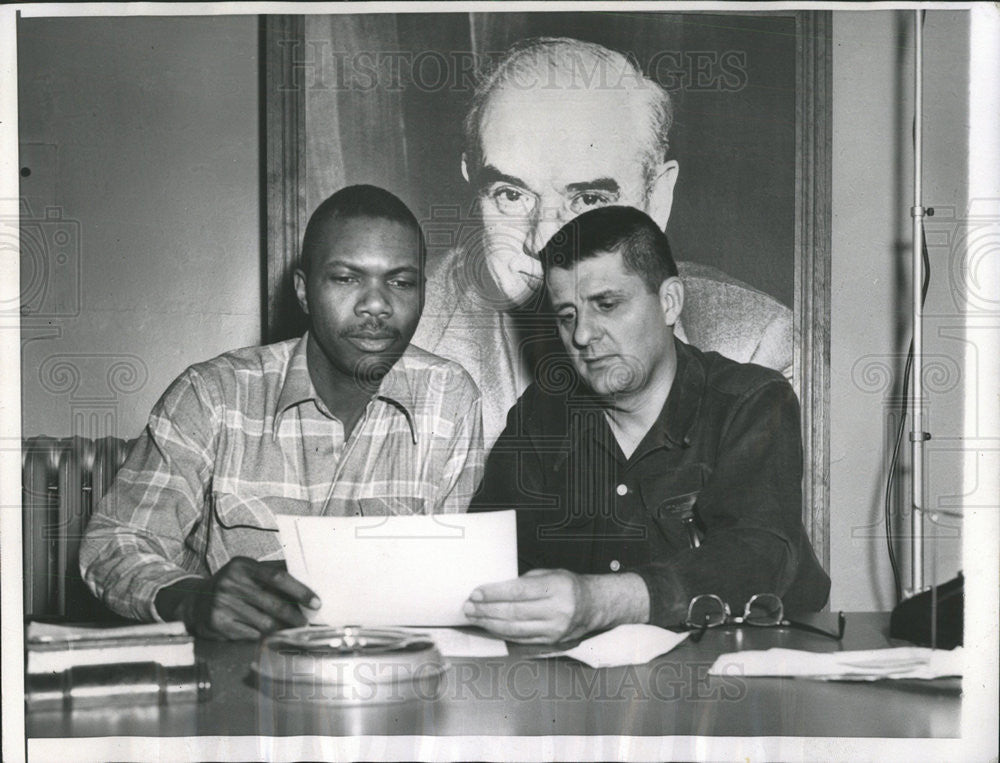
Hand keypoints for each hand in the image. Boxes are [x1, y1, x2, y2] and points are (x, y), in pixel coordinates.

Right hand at [155, 557, 320, 639]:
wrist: (195, 602)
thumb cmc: (232, 585)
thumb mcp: (247, 572)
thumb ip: (272, 573)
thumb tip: (307, 579)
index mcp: (242, 566)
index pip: (277, 577)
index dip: (299, 590)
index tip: (316, 602)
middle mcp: (230, 583)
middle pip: (273, 603)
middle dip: (295, 616)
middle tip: (306, 622)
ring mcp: (223, 604)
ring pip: (264, 622)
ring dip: (282, 628)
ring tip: (291, 629)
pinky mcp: (218, 624)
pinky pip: (251, 634)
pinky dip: (262, 636)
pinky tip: (267, 634)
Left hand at [462, 569, 592, 643]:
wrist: (593, 606)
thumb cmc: (568, 586)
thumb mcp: (549, 574)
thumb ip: (524, 581)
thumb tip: (495, 590)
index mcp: (556, 588)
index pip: (519, 592)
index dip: (494, 593)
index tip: (477, 593)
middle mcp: (557, 611)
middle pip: (514, 613)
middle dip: (487, 610)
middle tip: (469, 607)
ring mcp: (554, 630)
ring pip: (514, 629)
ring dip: (490, 624)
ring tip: (474, 617)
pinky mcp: (550, 642)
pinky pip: (521, 639)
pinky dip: (502, 633)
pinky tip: (490, 627)